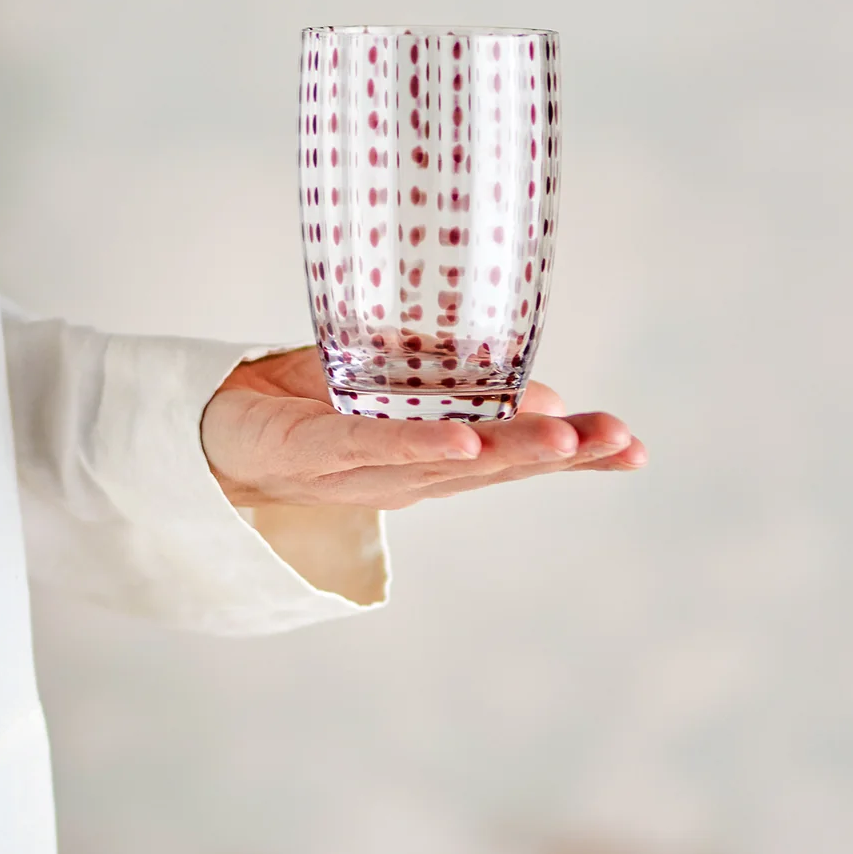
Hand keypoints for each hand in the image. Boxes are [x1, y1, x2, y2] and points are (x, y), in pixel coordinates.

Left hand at [201, 347, 646, 510]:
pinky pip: (372, 448)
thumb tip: (542, 394)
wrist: (218, 425)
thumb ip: (459, 383)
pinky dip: (419, 443)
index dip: (573, 456)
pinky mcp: (315, 453)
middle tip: (621, 442)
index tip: (634, 447)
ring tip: (566, 440)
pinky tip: (463, 440)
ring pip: (446, 463)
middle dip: (559, 456)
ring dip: (506, 452)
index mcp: (432, 456)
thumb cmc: (312, 405)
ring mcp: (364, 469)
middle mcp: (408, 472)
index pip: (511, 456)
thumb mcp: (395, 381)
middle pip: (491, 466)